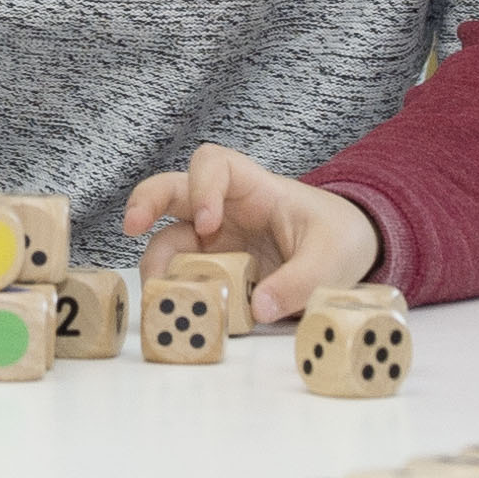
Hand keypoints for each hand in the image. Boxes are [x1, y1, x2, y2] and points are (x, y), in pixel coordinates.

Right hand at [122, 145, 381, 323]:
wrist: (348, 257)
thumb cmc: (340, 239)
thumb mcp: (333, 259)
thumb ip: (301, 281)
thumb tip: (259, 309)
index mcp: (255, 189)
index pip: (214, 164)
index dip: (202, 186)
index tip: (208, 222)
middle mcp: (225, 210)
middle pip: (171, 190)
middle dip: (145, 203)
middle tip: (131, 228)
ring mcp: (214, 242)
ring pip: (168, 240)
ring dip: (156, 263)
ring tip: (158, 295)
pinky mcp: (214, 272)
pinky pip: (183, 278)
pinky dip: (174, 294)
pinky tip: (176, 313)